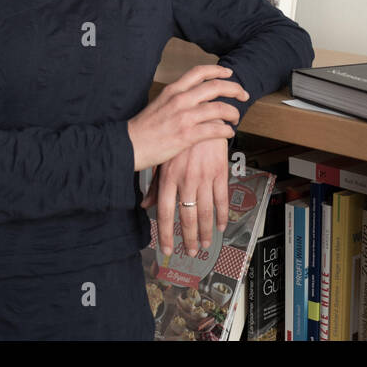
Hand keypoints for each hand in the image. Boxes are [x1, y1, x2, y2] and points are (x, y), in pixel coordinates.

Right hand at [126, 64, 246, 171]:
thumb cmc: (143, 129)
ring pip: (219, 108)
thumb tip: (192, 97)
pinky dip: (226, 130)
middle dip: (234, 89)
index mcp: (173, 90)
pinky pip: (215, 129)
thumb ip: (176, 99)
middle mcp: (180, 100)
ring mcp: (184, 117)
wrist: (128, 145)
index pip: (199, 72)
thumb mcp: (158, 104)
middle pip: (215, 86)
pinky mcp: (187, 135)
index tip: (229, 72)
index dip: (218, 70)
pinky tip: (228, 133)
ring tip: (236, 118)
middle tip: (243, 94)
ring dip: (233, 112)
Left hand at [142, 137, 229, 257]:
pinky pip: (222, 199)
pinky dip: (222, 215)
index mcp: (168, 177)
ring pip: (205, 212)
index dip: (166, 234)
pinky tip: (220, 226)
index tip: (167, 249)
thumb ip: (155, 186)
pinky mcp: (219, 172)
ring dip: (205, 232)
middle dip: (188, 238)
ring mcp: (204, 177)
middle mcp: (185, 180)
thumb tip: (144, 206)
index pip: (165, 213)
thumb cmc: (179, 138)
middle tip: (189, 252)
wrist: (202, 114)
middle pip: (187, 217)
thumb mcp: (163, 160)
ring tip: (204, 244)